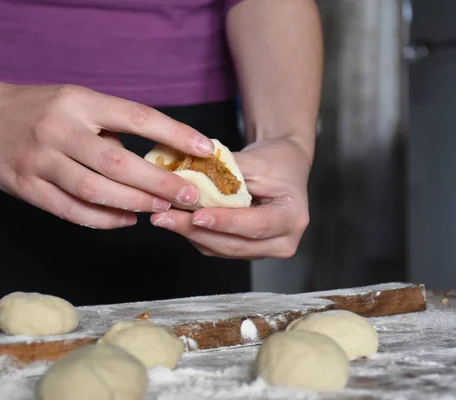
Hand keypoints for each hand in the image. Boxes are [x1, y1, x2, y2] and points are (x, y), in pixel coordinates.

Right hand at [0, 83, 214, 228]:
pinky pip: (70, 210)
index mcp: (79, 101)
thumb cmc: (35, 109)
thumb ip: (108, 127)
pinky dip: (102, 219)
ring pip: (96, 190)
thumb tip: (154, 158)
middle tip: (188, 195)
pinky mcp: (25, 186)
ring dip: (134, 203)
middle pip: (119, 162)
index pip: (136, 116)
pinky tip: (125, 219)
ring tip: (160, 209)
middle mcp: (59, 128)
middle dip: (160, 182)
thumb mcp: (73, 102)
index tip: (205, 148)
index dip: (174, 134)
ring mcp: (39, 159)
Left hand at [149, 138, 310, 259]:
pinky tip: (175, 220)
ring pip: (221, 249)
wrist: (283, 167)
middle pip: (234, 244)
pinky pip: (216, 247)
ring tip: (163, 217)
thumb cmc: (275, 161)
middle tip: (165, 217)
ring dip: (189, 234)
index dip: (225, 222)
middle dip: (196, 231)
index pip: (256, 225)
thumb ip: (225, 174)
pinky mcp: (246, 250)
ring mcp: (263, 250)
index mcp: (292, 218)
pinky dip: (194, 234)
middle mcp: (282, 241)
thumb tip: (187, 180)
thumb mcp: (256, 160)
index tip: (197, 215)